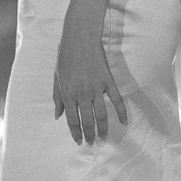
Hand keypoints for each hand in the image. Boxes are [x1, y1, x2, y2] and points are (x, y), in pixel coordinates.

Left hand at [54, 24, 128, 146]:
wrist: (79, 38)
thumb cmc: (65, 56)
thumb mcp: (57, 77)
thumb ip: (57, 97)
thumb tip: (57, 116)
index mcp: (68, 93)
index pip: (72, 120)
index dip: (76, 133)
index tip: (79, 141)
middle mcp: (82, 94)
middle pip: (87, 121)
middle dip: (89, 134)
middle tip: (92, 142)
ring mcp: (96, 88)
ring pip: (102, 115)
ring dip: (103, 128)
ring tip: (104, 136)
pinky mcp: (108, 81)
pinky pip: (117, 100)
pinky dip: (122, 112)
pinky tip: (124, 122)